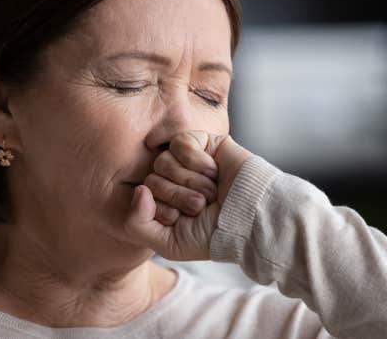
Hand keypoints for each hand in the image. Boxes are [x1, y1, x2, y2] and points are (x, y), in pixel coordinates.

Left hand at [124, 131, 251, 260]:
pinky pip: (180, 143)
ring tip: (212, 191)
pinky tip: (214, 172)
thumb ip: (137, 224)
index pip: (142, 195)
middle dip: (179, 196)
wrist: (250, 218)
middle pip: (152, 178)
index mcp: (164, 201)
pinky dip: (198, 162)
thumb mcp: (168, 244)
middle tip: (203, 205)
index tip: (184, 219)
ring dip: (192, 182)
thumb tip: (139, 189)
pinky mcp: (202, 142)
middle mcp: (173, 179)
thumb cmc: (213, 235)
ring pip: (164, 161)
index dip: (163, 210)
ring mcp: (186, 160)